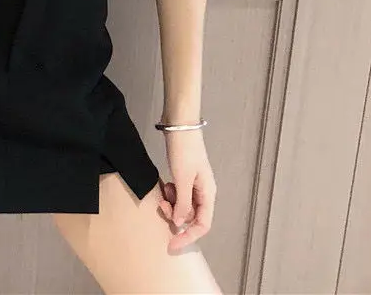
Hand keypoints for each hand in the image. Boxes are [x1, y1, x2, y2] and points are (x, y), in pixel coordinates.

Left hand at [156, 129, 216, 250]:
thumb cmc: (184, 151)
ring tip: (163, 193)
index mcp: (209, 194)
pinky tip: (165, 186)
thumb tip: (180, 224)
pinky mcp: (185, 175)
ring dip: (173, 204)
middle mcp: (204, 191)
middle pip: (192, 216)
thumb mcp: (182, 179)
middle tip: (162, 207)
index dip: (188, 237)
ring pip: (184, 205)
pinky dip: (171, 194)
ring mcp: (195, 183)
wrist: (180, 125)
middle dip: (177, 216)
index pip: (202, 225)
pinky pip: (179, 194)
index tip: (171, 244)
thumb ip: (182, 203)